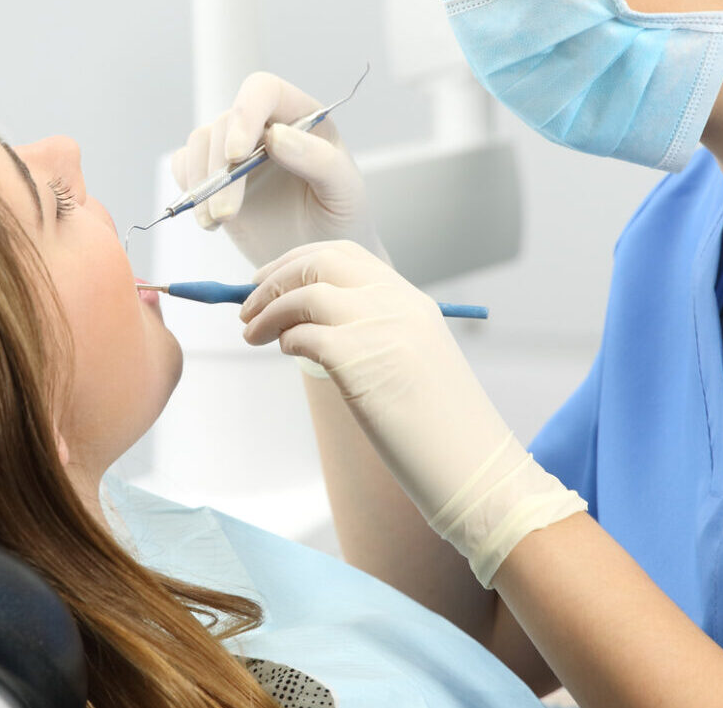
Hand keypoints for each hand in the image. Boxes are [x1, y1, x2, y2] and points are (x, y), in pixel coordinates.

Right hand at [172, 73, 384, 267]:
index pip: (265, 90)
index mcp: (302, 118)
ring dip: (202, 183)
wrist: (317, 260)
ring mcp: (237, 151)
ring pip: (201, 143)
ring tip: (219, 220)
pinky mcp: (215, 177)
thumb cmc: (340, 221)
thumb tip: (276, 136)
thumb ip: (320, 160)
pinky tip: (211, 221)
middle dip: (221, 170)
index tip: (237, 154)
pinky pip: (186, 166)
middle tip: (227, 214)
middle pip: (226, 123)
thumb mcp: (345, 192)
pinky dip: (189, 191)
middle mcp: (266, 127)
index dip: (246, 113)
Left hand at [239, 241, 585, 585]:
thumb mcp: (412, 361)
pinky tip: (285, 352)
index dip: (299, 262)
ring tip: (252, 333)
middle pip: (320, 261)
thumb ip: (373, 333)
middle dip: (275, 276)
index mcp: (411, 300)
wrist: (474, 466)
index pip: (345, 256)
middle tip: (248, 302)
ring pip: (305, 292)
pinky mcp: (359, 358)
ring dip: (268, 308)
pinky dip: (285, 338)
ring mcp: (379, 326)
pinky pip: (303, 333)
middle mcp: (396, 302)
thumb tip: (310, 325)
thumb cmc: (440, 428)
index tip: (272, 279)